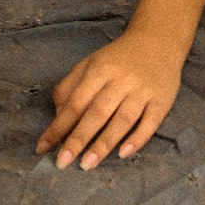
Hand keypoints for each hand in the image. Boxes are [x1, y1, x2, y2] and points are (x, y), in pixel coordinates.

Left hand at [35, 29, 181, 169]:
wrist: (158, 39)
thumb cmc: (117, 59)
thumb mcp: (89, 63)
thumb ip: (69, 87)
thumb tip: (56, 117)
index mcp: (99, 70)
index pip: (76, 102)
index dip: (59, 126)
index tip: (43, 148)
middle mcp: (120, 80)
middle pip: (97, 112)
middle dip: (78, 138)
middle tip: (62, 162)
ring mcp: (142, 90)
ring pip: (122, 119)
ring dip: (104, 143)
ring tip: (87, 164)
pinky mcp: (161, 100)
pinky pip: (150, 122)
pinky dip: (137, 138)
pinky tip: (123, 153)